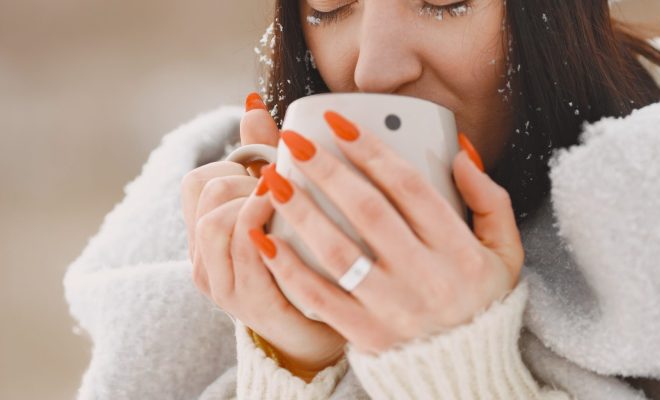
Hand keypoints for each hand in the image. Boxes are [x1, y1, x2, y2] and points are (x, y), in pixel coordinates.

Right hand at [181, 93, 345, 381]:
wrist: (313, 327)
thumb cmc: (297, 257)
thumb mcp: (276, 201)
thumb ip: (262, 155)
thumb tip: (252, 101)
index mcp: (206, 232)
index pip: (197, 179)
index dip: (235, 163)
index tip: (268, 170)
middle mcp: (204, 258)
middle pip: (207, 190)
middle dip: (247, 178)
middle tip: (280, 187)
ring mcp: (222, 282)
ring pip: (218, 218)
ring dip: (255, 198)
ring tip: (285, 198)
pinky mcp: (248, 301)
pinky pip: (246, 248)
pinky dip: (265, 221)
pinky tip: (288, 214)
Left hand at [249, 110, 523, 355]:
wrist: (465, 371)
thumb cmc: (481, 302)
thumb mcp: (504, 252)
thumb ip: (489, 201)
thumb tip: (459, 154)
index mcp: (458, 250)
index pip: (410, 188)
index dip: (372, 150)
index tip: (339, 124)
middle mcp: (425, 277)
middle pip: (368, 212)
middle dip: (327, 170)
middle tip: (294, 142)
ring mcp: (393, 308)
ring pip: (338, 252)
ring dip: (302, 212)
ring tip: (274, 181)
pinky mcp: (365, 334)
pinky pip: (320, 298)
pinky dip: (289, 268)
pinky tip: (265, 239)